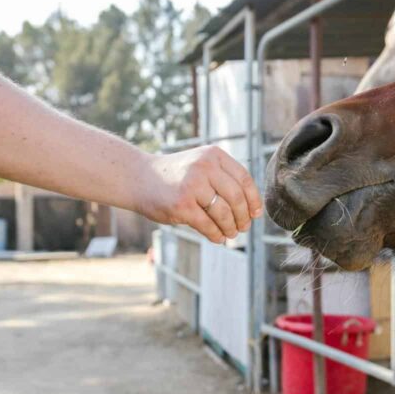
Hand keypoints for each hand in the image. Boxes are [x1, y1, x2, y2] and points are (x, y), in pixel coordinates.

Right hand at [137, 146, 262, 242]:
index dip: (253, 199)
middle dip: (243, 216)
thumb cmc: (176, 175)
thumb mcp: (201, 165)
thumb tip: (252, 209)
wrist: (138, 178)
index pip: (244, 179)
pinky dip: (216, 234)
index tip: (255, 214)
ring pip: (223, 213)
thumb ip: (224, 178)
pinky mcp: (181, 205)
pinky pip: (207, 225)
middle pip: (236, 197)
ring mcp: (192, 185)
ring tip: (231, 233)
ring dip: (231, 227)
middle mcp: (204, 167)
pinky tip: (218, 238)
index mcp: (214, 155)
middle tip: (244, 227)